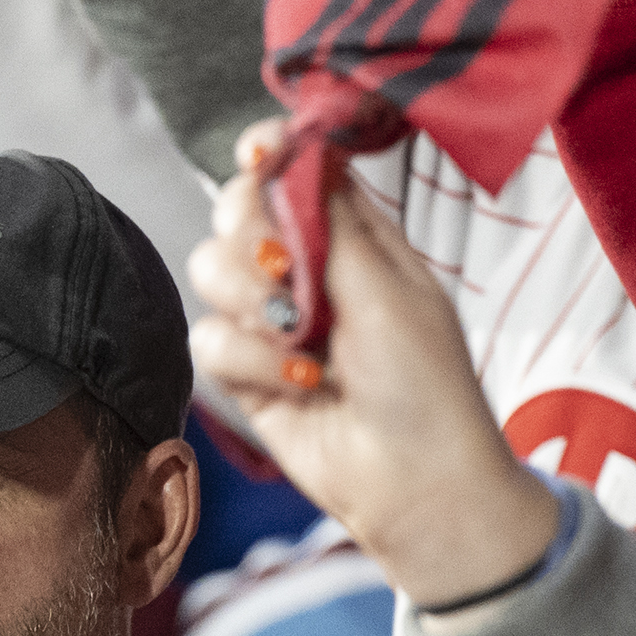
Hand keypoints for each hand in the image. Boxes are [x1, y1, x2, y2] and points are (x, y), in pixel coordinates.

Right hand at [193, 123, 563, 607]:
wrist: (415, 485)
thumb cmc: (426, 385)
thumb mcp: (389, 287)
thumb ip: (331, 219)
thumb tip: (292, 150)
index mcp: (353, 234)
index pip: (295, 169)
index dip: (269, 153)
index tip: (258, 155)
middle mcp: (306, 268)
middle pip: (236, 209)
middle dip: (249, 232)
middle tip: (284, 267)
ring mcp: (272, 320)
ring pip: (208, 269)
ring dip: (250, 301)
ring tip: (302, 339)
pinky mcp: (246, 372)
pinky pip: (209, 338)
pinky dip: (250, 359)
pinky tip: (300, 383)